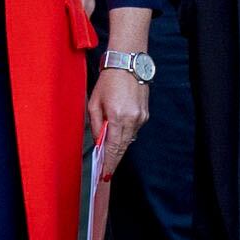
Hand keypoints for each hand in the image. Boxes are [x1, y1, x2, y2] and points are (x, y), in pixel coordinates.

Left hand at [88, 60, 149, 176]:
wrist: (127, 65)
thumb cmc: (108, 81)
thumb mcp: (94, 103)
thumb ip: (96, 124)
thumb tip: (99, 141)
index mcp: (117, 116)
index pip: (113, 147)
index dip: (110, 163)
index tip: (106, 174)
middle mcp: (132, 119)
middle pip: (123, 147)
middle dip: (114, 158)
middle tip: (106, 169)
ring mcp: (141, 117)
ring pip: (129, 139)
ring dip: (119, 145)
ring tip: (109, 149)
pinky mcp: (145, 114)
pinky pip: (133, 129)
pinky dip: (125, 132)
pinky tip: (118, 129)